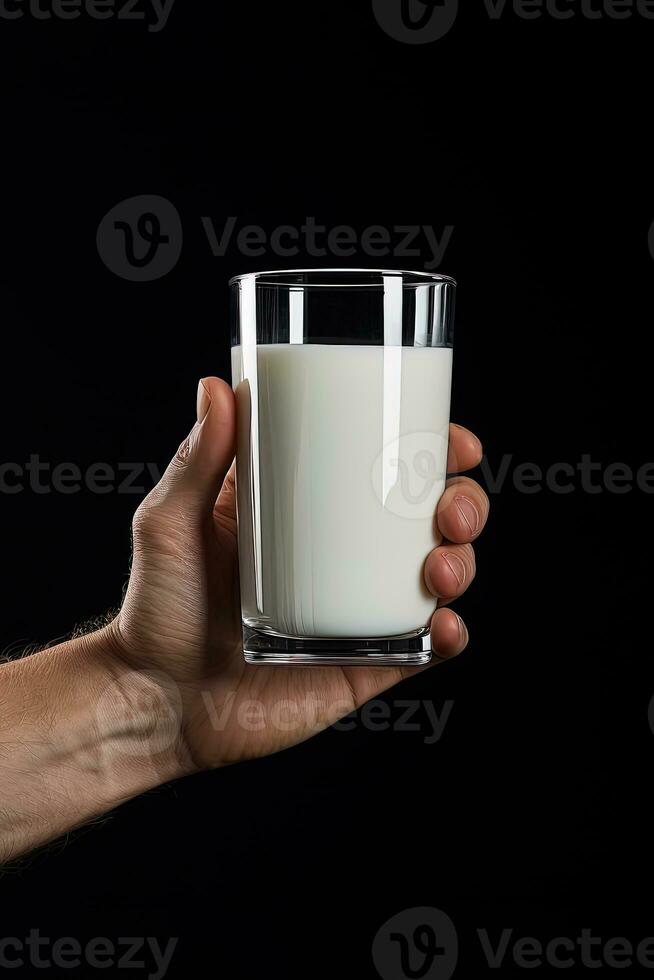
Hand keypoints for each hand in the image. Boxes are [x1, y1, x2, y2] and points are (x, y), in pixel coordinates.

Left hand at [105, 377, 488, 773]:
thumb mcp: (171, 524)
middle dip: (463, 505)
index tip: (452, 441)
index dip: (433, 452)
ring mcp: (359, 612)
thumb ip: (196, 461)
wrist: (156, 702)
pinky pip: (427, 649)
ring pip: (440, 576)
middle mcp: (343, 559)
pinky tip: (445, 625)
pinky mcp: (365, 665)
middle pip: (429, 519)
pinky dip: (451, 635)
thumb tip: (217, 386)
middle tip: (450, 512)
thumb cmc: (156, 610)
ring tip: (438, 570)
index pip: (385, 471)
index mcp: (308, 513)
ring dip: (462, 563)